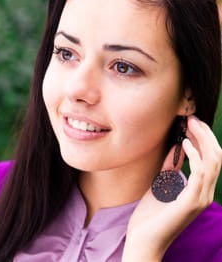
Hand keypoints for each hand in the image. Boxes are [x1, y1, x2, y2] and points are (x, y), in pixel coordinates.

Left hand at [122, 116, 221, 261]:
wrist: (143, 239)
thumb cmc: (150, 214)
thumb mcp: (161, 184)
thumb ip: (171, 167)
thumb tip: (176, 148)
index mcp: (200, 189)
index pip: (211, 159)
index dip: (205, 138)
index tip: (192, 122)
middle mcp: (205, 193)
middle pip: (216, 156)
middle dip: (206, 134)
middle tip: (193, 118)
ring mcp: (201, 198)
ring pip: (213, 161)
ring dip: (203, 139)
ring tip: (190, 124)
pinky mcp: (191, 201)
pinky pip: (200, 172)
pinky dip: (195, 154)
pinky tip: (185, 143)